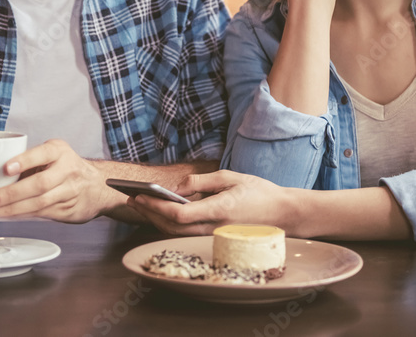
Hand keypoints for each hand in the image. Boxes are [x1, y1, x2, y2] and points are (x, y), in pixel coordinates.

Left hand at [0, 139, 113, 222]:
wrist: (98, 186)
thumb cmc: (66, 168)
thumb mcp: (52, 155)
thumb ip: (29, 161)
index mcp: (59, 151)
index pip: (42, 154)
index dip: (24, 161)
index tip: (5, 168)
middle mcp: (67, 170)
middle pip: (38, 184)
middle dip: (10, 194)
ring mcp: (70, 192)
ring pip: (39, 203)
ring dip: (11, 210)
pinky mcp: (69, 210)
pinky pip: (41, 214)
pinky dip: (21, 216)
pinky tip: (6, 216)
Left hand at [125, 170, 290, 235]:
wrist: (284, 215)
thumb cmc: (259, 192)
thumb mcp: (230, 177)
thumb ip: (201, 181)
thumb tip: (177, 187)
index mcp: (219, 209)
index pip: (179, 214)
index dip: (156, 206)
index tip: (139, 195)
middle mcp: (215, 227)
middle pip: (172, 227)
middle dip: (148, 213)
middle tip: (131, 198)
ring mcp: (215, 236)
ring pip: (177, 234)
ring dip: (155, 220)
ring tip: (141, 204)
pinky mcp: (215, 238)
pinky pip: (186, 234)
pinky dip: (169, 224)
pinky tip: (160, 213)